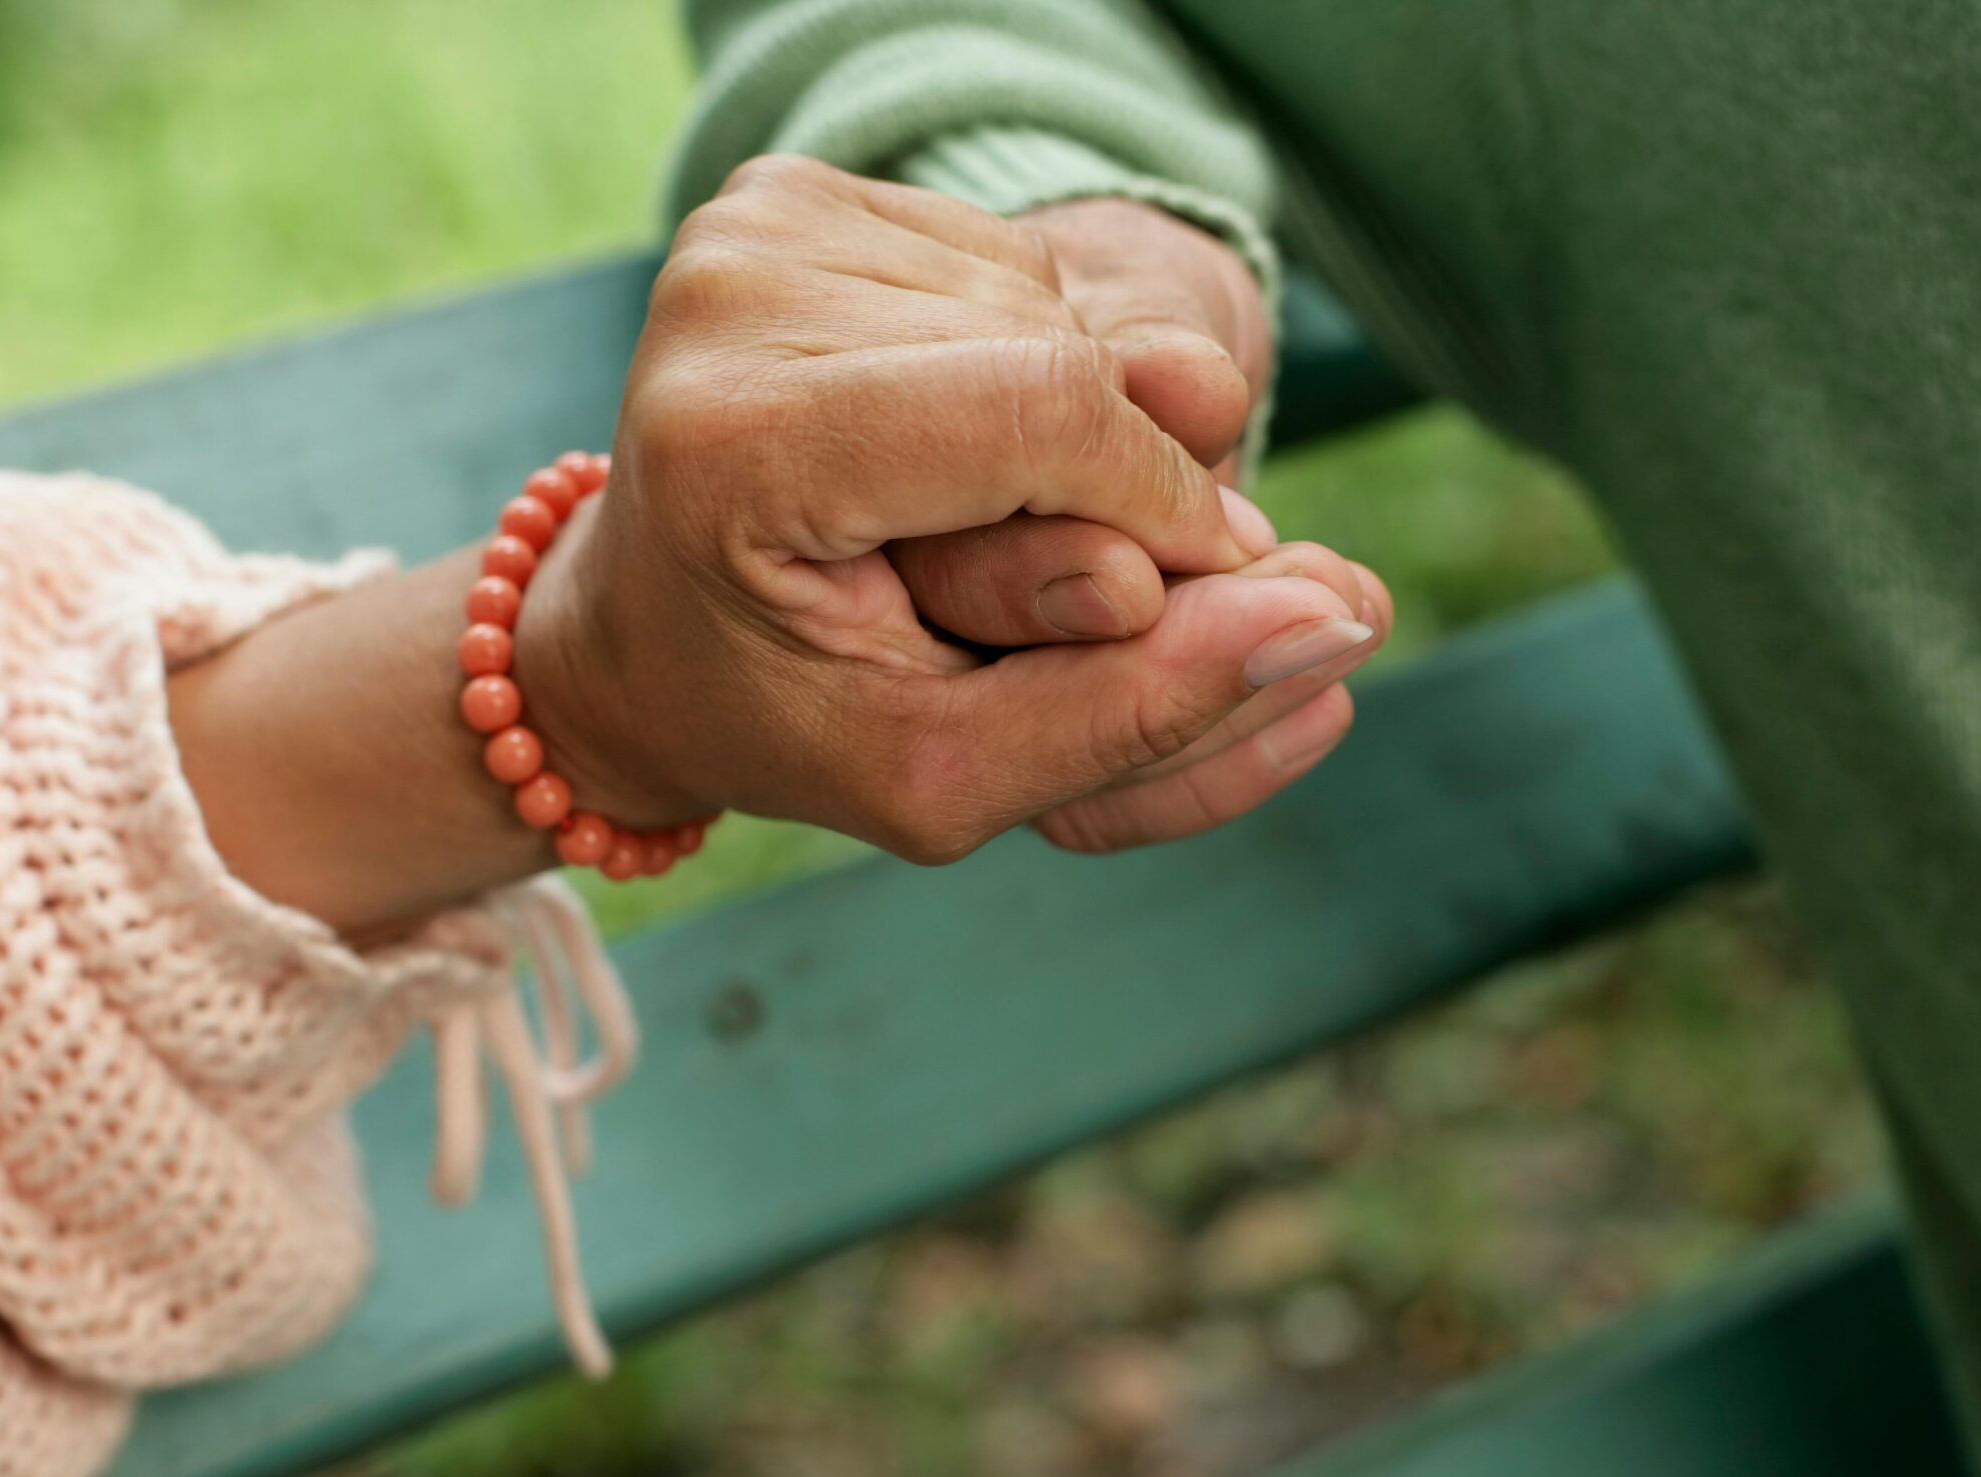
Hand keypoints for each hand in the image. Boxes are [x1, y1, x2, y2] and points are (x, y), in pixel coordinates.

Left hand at [520, 156, 1375, 864]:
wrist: (643, 633)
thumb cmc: (790, 721)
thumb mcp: (950, 779)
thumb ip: (1140, 709)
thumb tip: (1337, 622)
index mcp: (735, 442)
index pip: (1048, 413)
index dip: (1163, 514)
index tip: (1179, 605)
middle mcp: (737, 288)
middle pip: (1065, 362)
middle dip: (1114, 493)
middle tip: (1049, 595)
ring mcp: (762, 220)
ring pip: (1063, 316)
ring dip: (1077, 439)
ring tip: (980, 533)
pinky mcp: (799, 193)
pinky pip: (1023, 278)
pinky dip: (1036, 383)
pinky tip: (958, 461)